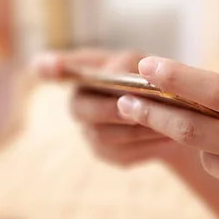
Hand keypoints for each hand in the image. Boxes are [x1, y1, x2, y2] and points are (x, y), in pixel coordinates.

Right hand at [32, 49, 185, 167]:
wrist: (177, 118)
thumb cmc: (155, 83)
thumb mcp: (147, 65)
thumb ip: (130, 65)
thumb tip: (119, 75)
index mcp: (85, 73)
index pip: (54, 68)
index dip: (50, 68)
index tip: (41, 64)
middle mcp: (79, 101)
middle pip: (80, 109)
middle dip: (108, 109)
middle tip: (134, 108)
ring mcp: (89, 130)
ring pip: (103, 136)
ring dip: (135, 129)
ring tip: (165, 123)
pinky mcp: (107, 154)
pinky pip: (122, 154)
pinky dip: (146, 146)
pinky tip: (166, 138)